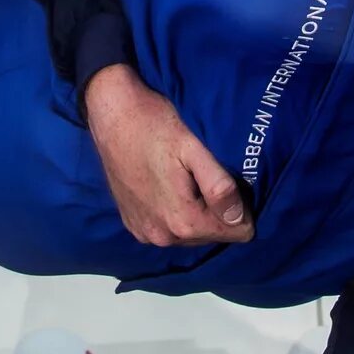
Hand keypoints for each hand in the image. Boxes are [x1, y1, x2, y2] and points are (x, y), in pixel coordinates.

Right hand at [82, 64, 251, 247]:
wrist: (112, 116)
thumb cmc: (155, 126)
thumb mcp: (193, 149)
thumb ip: (219, 186)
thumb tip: (240, 219)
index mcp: (183, 221)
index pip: (238, 233)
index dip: (241, 207)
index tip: (228, 181)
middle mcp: (163, 237)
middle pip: (213, 235)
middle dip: (217, 211)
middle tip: (205, 174)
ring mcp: (145, 234)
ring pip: (191, 235)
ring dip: (195, 212)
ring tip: (186, 179)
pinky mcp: (133, 226)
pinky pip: (168, 230)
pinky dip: (173, 213)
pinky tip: (166, 186)